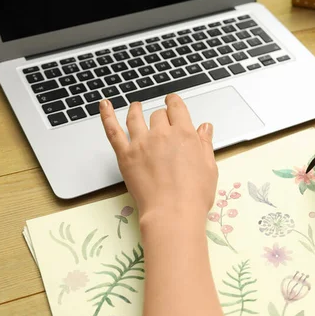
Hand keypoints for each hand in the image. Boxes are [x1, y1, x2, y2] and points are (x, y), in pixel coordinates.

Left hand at [99, 94, 217, 223]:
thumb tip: (205, 127)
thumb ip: (205, 144)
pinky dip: (107, 116)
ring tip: (135, 106)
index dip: (174, 103)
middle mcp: (162, 134)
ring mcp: (141, 143)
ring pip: (135, 117)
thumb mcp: (209, 167)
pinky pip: (113, 130)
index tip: (173, 102)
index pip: (177, 108)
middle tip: (161, 121)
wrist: (173, 213)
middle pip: (158, 115)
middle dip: (160, 116)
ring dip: (136, 109)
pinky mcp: (125, 155)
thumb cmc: (194, 195)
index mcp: (185, 134)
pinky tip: (104, 105)